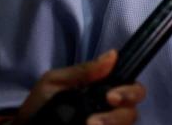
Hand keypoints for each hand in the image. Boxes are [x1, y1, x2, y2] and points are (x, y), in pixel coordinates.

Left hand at [13, 50, 145, 124]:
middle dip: (122, 111)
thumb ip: (83, 71)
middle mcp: (108, 108)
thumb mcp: (55, 81)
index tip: (112, 95)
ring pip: (128, 122)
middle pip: (132, 109)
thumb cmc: (39, 104)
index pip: (131, 85)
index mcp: (102, 89)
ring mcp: (106, 124)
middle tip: (99, 113)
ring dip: (112, 123)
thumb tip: (112, 55)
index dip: (130, 90)